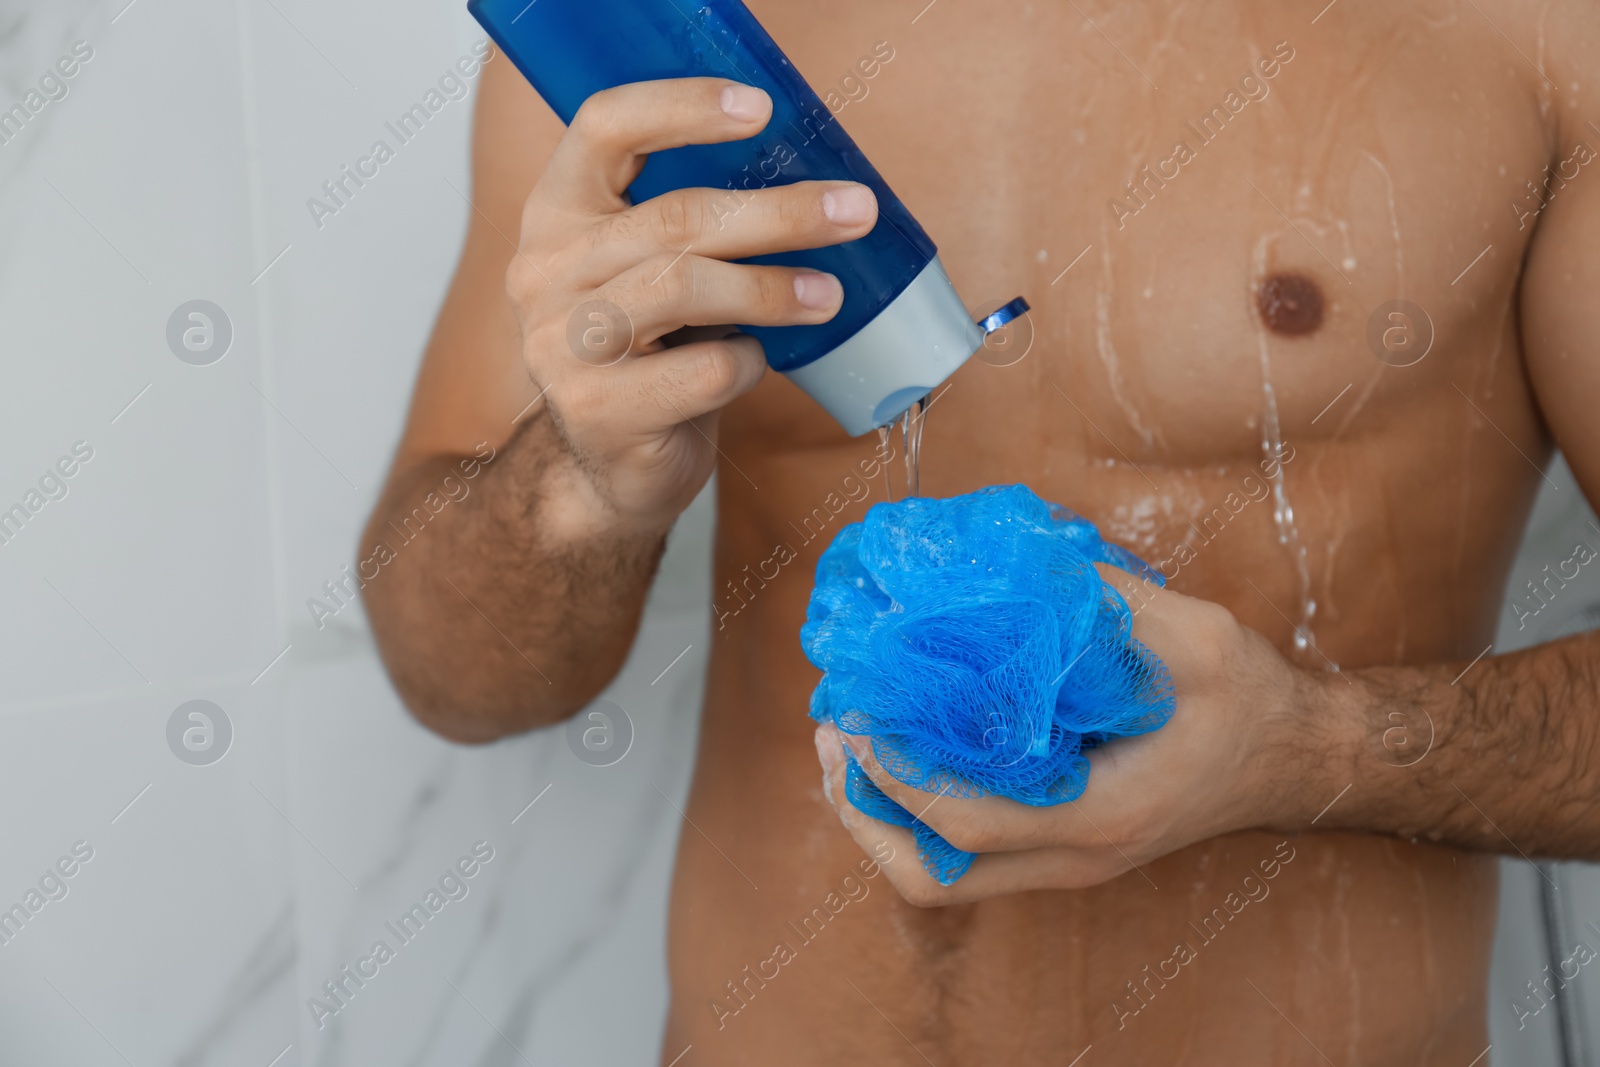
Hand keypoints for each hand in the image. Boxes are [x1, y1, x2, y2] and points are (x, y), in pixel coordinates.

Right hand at [506, 77, 877, 530]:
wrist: (608, 466)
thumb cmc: (651, 355)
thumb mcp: (653, 272)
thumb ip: (698, 226)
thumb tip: (814, 185)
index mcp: (558, 213)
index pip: (603, 127)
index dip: (682, 106)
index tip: (760, 108)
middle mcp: (547, 271)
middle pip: (673, 218)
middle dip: (779, 212)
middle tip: (854, 210)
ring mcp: (564, 343)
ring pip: (685, 288)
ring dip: (772, 288)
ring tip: (829, 295)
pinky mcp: (598, 410)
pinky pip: (703, 369)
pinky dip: (748, 362)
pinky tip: (756, 363)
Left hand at [813, 565, 1326, 905]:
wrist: (1294, 761)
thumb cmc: (1249, 702)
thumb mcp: (1196, 636)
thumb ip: (1106, 604)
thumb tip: (1017, 561)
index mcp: (1102, 815)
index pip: (965, 821)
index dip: (897, 772)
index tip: (857, 715)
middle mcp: (1075, 857)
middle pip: (932, 876)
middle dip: (865, 813)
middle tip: (835, 737)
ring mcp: (1066, 864)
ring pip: (940, 877)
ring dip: (881, 816)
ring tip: (848, 740)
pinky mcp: (1060, 850)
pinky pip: (963, 854)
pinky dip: (915, 811)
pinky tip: (904, 746)